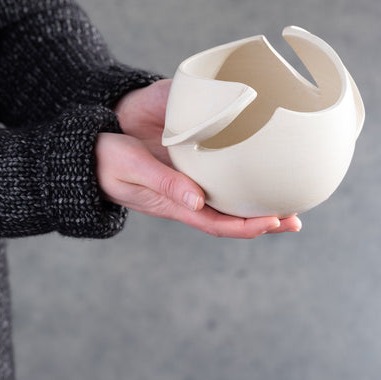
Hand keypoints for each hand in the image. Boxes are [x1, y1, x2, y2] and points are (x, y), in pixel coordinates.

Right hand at [95, 80, 301, 238]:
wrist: (84, 153)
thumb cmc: (105, 159)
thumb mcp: (132, 167)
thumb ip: (164, 183)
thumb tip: (198, 201)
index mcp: (173, 205)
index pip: (218, 224)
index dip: (248, 226)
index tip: (276, 221)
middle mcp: (185, 201)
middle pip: (230, 220)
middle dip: (263, 222)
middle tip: (296, 218)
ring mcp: (186, 190)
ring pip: (227, 205)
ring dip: (257, 207)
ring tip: (288, 204)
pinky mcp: (185, 174)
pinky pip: (219, 188)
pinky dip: (241, 187)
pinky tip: (257, 180)